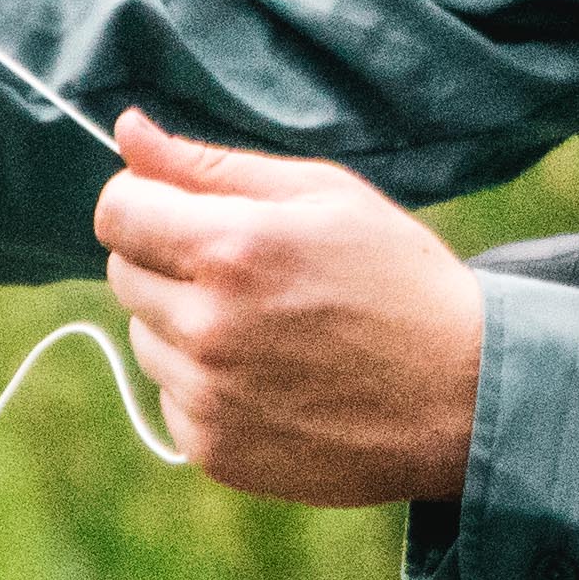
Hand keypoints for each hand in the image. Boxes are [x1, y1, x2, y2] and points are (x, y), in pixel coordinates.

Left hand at [93, 116, 486, 508]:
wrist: (462, 400)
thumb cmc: (399, 280)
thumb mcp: (323, 197)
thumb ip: (213, 165)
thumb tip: (127, 129)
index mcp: (234, 248)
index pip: (116, 211)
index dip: (143, 201)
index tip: (179, 211)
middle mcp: (209, 325)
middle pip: (124, 273)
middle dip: (170, 261)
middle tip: (249, 271)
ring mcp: (209, 395)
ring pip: (146, 337)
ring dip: (186, 325)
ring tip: (271, 329)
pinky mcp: (214, 450)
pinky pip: (171, 397)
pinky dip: (207, 384)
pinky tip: (274, 378)